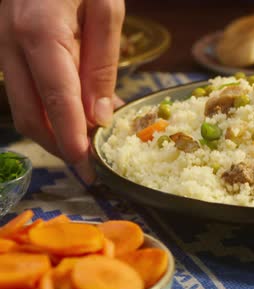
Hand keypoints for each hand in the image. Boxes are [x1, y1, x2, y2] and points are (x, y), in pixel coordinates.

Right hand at [0, 0, 124, 182]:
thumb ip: (102, 63)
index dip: (72, 141)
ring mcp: (2, 45)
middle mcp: (11, 44)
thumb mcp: (105, 9)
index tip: (89, 169)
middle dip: (59, 147)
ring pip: (22, 106)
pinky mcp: (6, 46)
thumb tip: (99, 115)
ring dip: (53, 132)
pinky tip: (74, 115)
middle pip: (29, 115)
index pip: (57, 103)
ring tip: (88, 145)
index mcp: (40, 33)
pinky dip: (47, 110)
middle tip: (90, 169)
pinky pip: (23, 89)